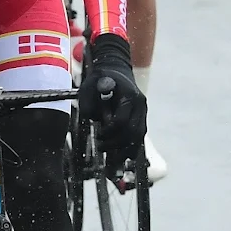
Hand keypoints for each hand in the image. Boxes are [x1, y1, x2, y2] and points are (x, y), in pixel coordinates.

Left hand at [78, 33, 146, 151]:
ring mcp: (143, 113)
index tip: (98, 135)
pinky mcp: (141, 120)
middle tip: (101, 146)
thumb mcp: (90, 85)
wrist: (116, 72)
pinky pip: (140, 138)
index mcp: (129, 96)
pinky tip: (122, 157)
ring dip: (125, 150)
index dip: (109, 131)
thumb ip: (88, 101)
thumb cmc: (101, 79)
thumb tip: (91, 118)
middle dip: (116, 143)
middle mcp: (140, 105)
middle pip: (133, 132)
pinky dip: (131, 148)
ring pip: (139, 138)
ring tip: (112, 158)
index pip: (122, 120)